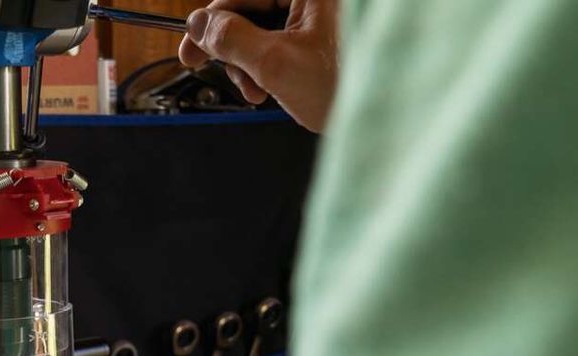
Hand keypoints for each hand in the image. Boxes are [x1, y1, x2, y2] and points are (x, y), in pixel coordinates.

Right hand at [179, 0, 338, 131]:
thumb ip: (231, 38)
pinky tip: (270, 89)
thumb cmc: (348, 89)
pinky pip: (280, 41)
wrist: (386, 122)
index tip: (190, 46)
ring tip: (257, 91)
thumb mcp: (276, 64)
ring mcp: (321, 14)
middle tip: (222, 74)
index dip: (211, 20)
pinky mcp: (323, 35)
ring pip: (262, 28)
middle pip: (252, 9)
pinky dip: (267, 67)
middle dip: (234, 47)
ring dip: (249, 63)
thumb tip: (198, 24)